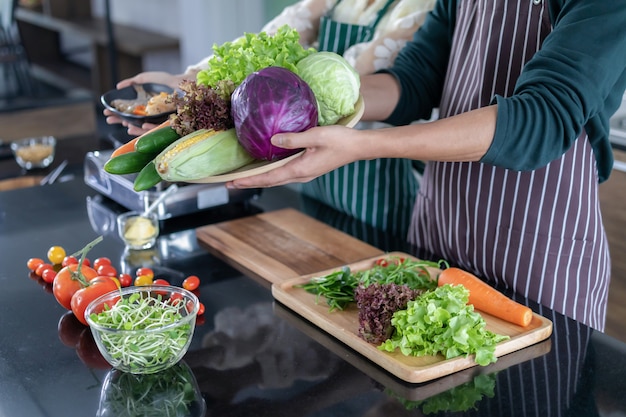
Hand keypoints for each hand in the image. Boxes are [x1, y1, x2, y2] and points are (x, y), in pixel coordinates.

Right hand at [102, 71, 195, 135]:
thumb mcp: (150, 78)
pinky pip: (162, 129)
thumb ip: (136, 81)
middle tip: (109, 120)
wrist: (188, 83)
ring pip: (147, 130)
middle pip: (135, 123)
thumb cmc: (169, 81)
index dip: (119, 116)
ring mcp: (163, 122)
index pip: (131, 116)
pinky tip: (142, 124)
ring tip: (125, 126)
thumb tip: (119, 86)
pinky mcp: (174, 125)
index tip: (107, 114)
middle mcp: (154, 117)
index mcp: (148, 110)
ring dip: (135, 128)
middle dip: (122, 122)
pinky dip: (152, 127)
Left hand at [227, 125, 361, 188]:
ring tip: (243, 177)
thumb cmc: (340, 140)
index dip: (250, 180)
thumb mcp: (316, 136)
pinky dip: (270, 173)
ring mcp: (305, 173)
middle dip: (249, 182)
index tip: (233, 182)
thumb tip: (273, 141)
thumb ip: (294, 139)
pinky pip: (284, 173)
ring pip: (276, 178)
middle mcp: (301, 175)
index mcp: (300, 169)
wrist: (358, 147)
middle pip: (270, 181)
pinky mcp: (308, 169)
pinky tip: (265, 168)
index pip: (269, 177)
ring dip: (259, 178)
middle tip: (230, 183)